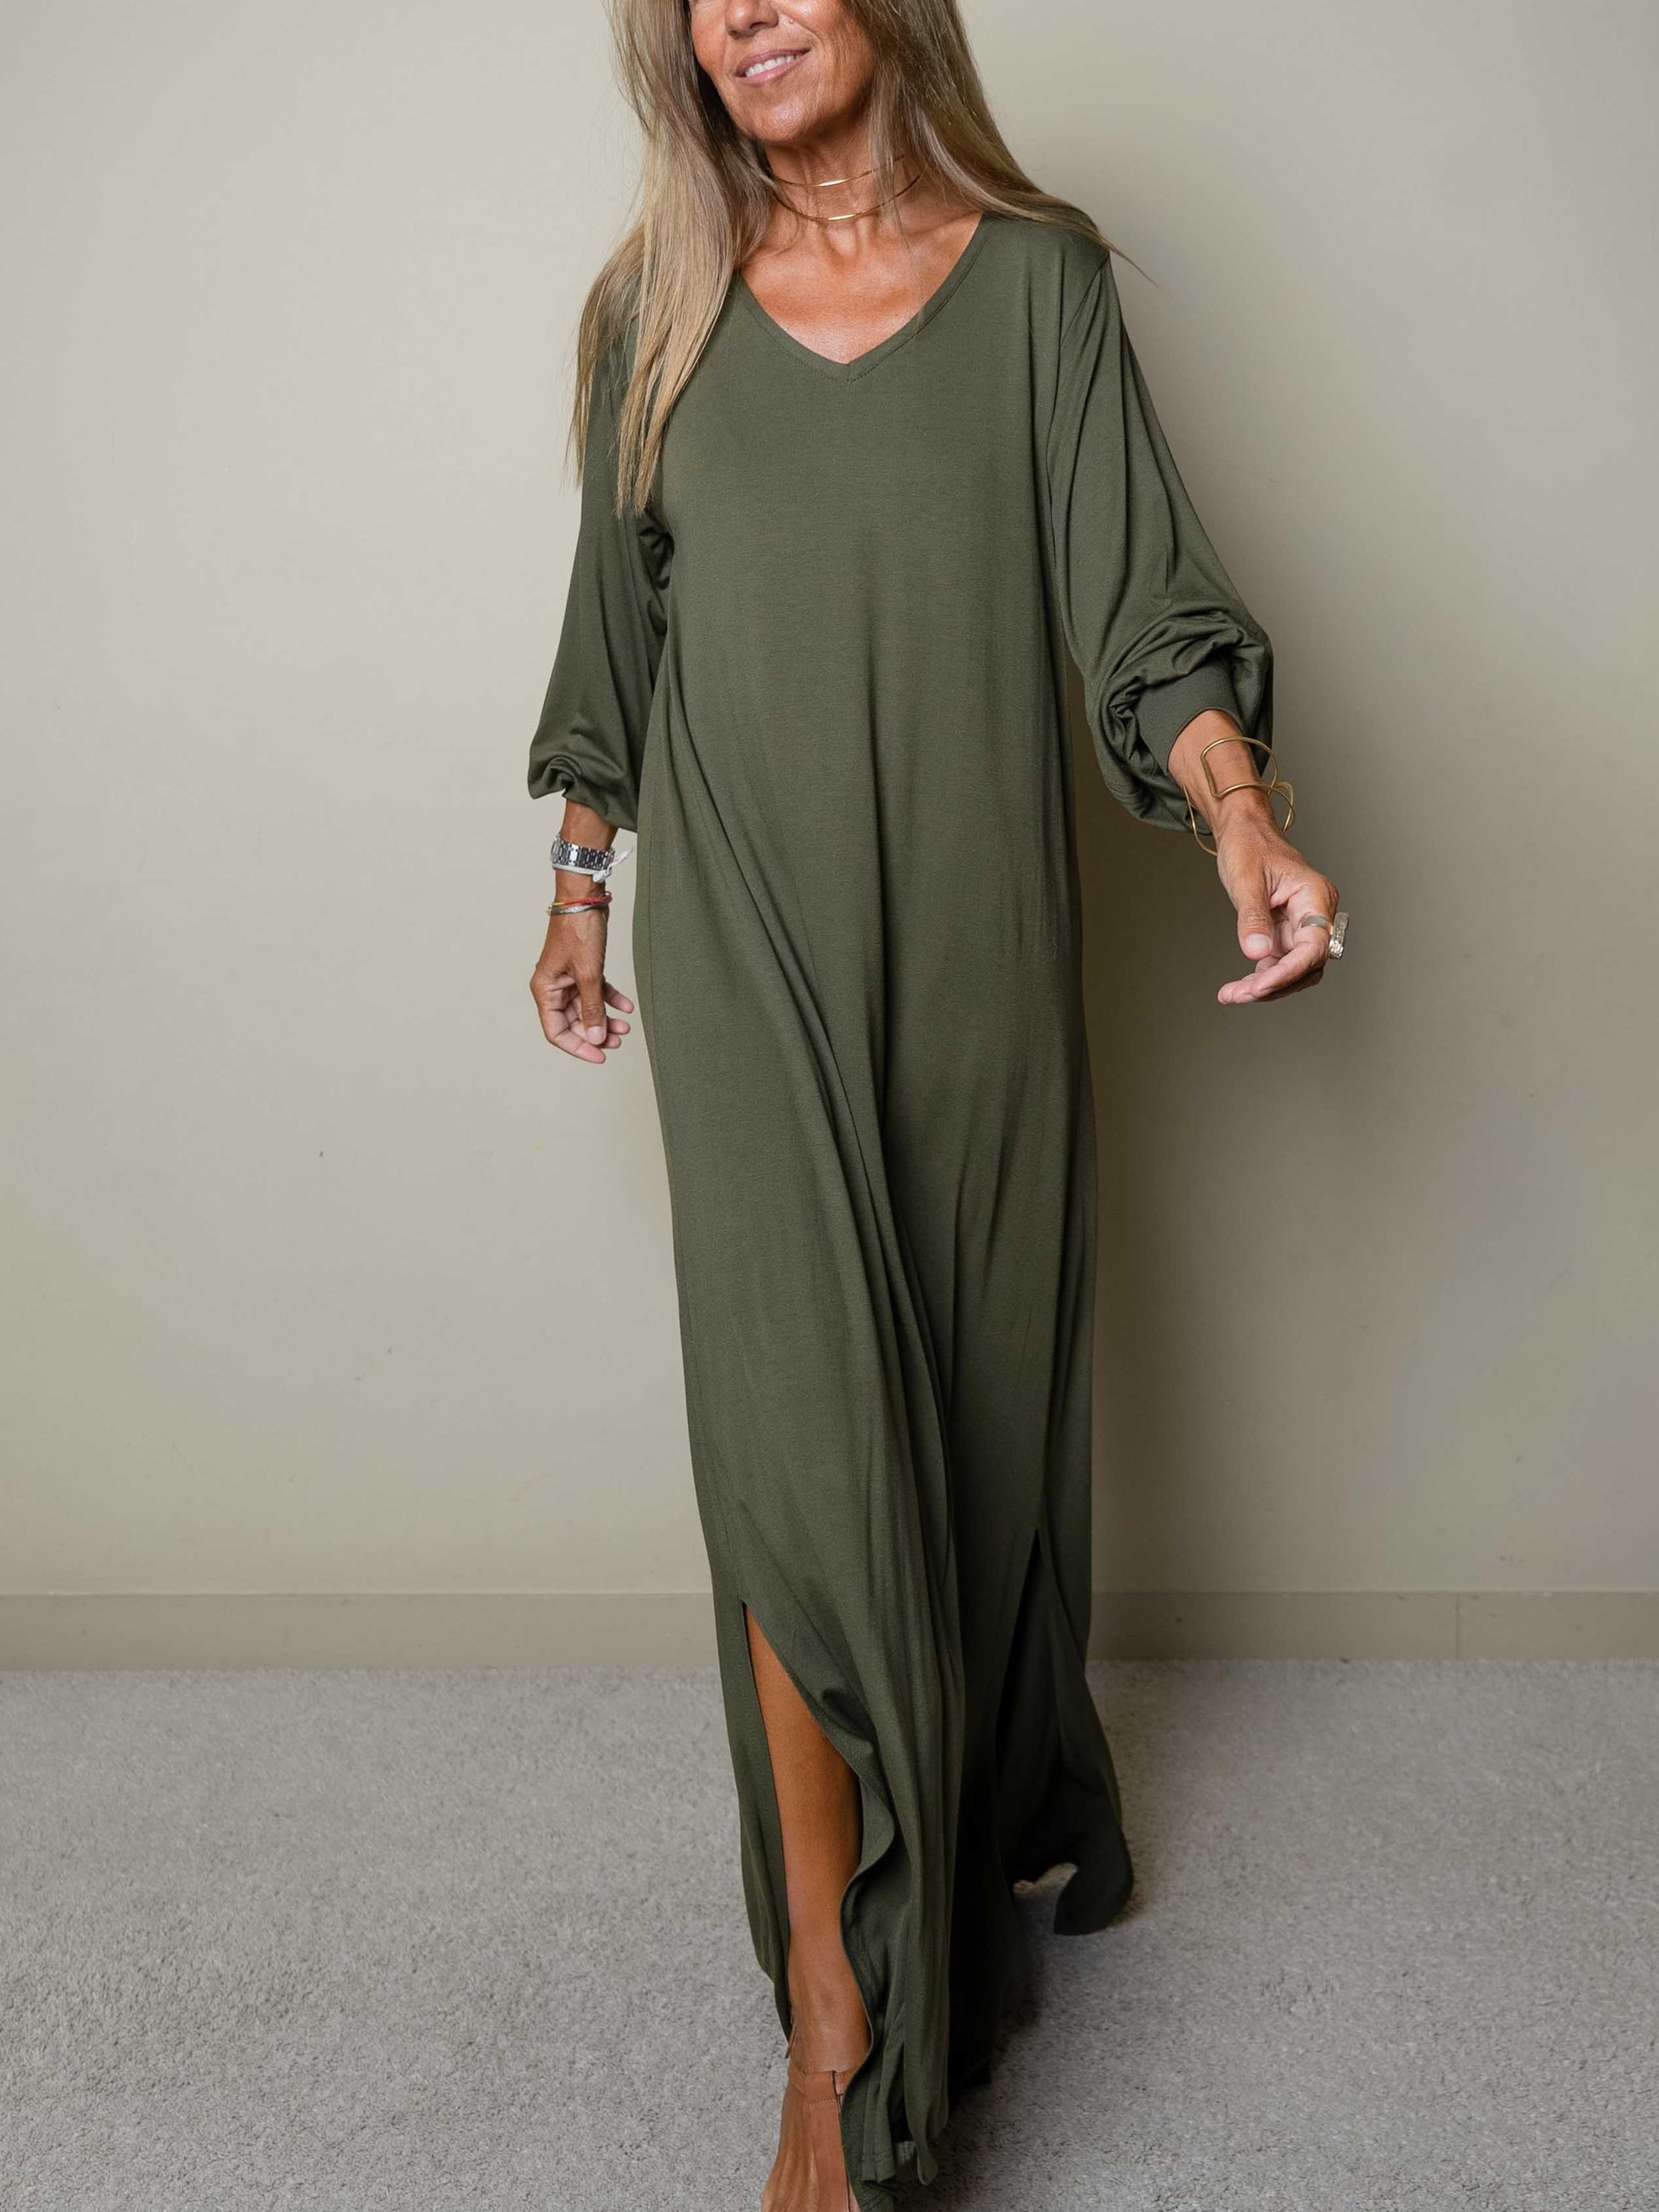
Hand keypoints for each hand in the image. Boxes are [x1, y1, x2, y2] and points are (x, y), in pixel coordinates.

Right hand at [529, 908, 634, 1062]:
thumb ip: (592, 1009)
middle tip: (618, 1040)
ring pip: (587, 1008)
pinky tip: (627, 1007)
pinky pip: (596, 991)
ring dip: (606, 1018)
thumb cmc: (578, 931)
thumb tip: (596, 1038)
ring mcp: (569, 978)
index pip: (556, 1032)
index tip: (600, 1056)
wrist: (585, 898)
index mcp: (545, 990)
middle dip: (596, 1033)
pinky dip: (611, 999)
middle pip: (573, 1022)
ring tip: (625, 1027)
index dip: (578, 1047)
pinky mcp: (584, 968)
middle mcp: (554, 987)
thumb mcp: (588, 975)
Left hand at [1212, 803, 1340, 1006]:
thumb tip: (1256, 952)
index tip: (1260, 986)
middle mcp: (1315, 914)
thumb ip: (1253, 918)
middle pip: (1307, 964)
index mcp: (1315, 896)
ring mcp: (1302, 925)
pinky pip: (1280, 963)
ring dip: (1267, 986)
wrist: (1244, 832)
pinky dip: (1261, 977)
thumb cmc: (1249, 845)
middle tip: (1240, 994)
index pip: (1313, 947)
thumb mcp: (1247, 881)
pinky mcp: (1287, 932)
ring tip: (1233, 994)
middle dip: (1275, 985)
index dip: (1288, 971)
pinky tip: (1238, 986)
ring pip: (1295, 969)